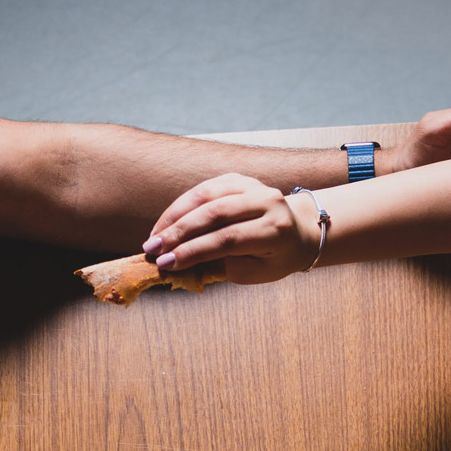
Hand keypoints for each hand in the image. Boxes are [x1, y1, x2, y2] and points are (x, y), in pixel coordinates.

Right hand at [141, 174, 315, 279]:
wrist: (297, 232)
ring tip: (154, 238)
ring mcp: (252, 185)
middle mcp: (267, 201)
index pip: (228, 239)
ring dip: (174, 217)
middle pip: (215, 213)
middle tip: (152, 250)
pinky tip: (166, 223)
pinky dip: (182, 206)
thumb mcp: (253, 272)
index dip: (194, 251)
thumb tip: (178, 265)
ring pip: (205, 196)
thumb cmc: (274, 259)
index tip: (166, 265)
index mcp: (275, 230)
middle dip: (179, 233)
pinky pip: (204, 189)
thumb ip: (220, 266)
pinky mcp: (237, 178)